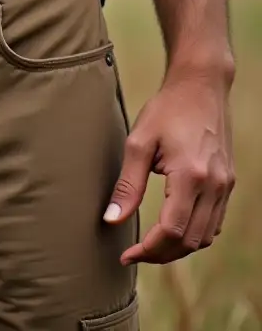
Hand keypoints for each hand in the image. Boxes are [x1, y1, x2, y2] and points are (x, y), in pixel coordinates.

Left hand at [104, 68, 234, 264]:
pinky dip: (195, 234)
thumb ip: (127, 184)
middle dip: (161, 254)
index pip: (171, 232)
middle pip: (190, 242)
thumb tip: (111, 220)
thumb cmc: (167, 108)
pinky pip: (214, 222)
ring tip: (152, 245)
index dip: (148, 251)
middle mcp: (214, 186)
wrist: (201, 85)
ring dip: (179, 248)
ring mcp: (225, 185)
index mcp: (190, 176)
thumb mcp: (139, 141)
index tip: (126, 254)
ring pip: (205, 237)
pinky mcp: (229, 182)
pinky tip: (174, 227)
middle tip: (135, 253)